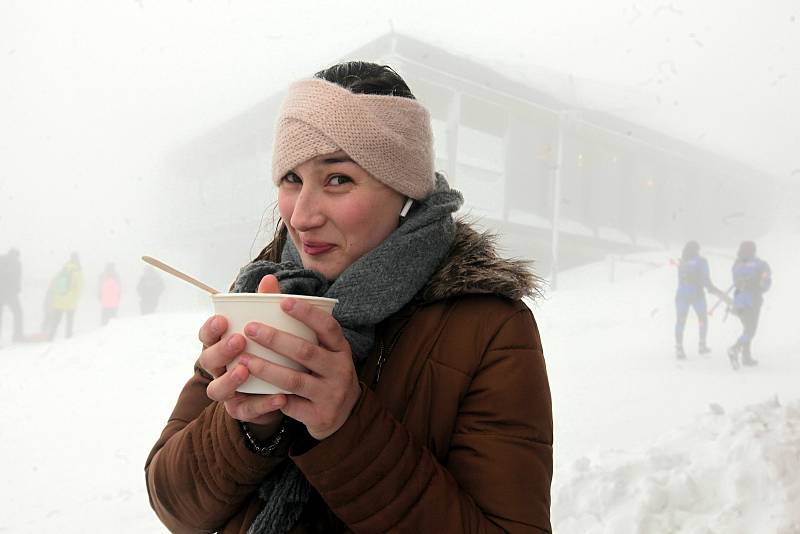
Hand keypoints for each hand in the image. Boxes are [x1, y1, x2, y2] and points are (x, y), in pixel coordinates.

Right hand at [198, 275, 285, 429]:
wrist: (283, 387)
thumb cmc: (270, 349)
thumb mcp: (269, 327)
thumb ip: (266, 306)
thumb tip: (269, 279)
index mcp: (221, 345)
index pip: (206, 336)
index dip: (210, 329)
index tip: (222, 320)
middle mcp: (220, 369)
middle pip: (208, 361)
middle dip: (220, 350)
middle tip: (239, 340)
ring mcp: (229, 392)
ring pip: (217, 390)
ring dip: (230, 380)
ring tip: (245, 369)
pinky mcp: (243, 410)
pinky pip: (247, 411)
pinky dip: (263, 405)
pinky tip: (279, 397)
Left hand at [239, 295, 359, 439]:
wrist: (343, 417)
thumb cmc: (324, 373)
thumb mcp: (323, 350)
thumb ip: (298, 322)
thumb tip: (267, 282)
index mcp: (341, 349)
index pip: (328, 327)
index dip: (307, 313)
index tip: (283, 301)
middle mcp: (340, 370)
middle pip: (306, 351)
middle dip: (276, 339)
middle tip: (250, 328)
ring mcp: (331, 394)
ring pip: (295, 379)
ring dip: (266, 368)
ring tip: (244, 359)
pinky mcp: (320, 416)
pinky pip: (290, 405)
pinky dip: (271, 397)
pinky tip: (251, 389)